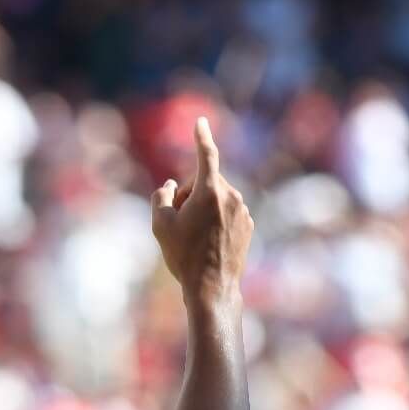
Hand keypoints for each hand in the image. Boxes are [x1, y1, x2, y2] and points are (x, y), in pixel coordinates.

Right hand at [151, 118, 253, 308]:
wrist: (212, 288)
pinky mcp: (249, 225)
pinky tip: (208, 243)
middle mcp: (231, 196)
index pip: (206, 154)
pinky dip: (216, 220)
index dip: (201, 136)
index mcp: (210, 190)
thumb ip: (161, 196)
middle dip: (190, 194)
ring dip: (203, 208)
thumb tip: (171, 186)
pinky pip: (227, 213)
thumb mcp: (159, 224)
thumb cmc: (183, 255)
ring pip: (217, 198)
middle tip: (178, 222)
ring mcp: (243, 211)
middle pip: (205, 182)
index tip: (201, 122)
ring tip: (194, 237)